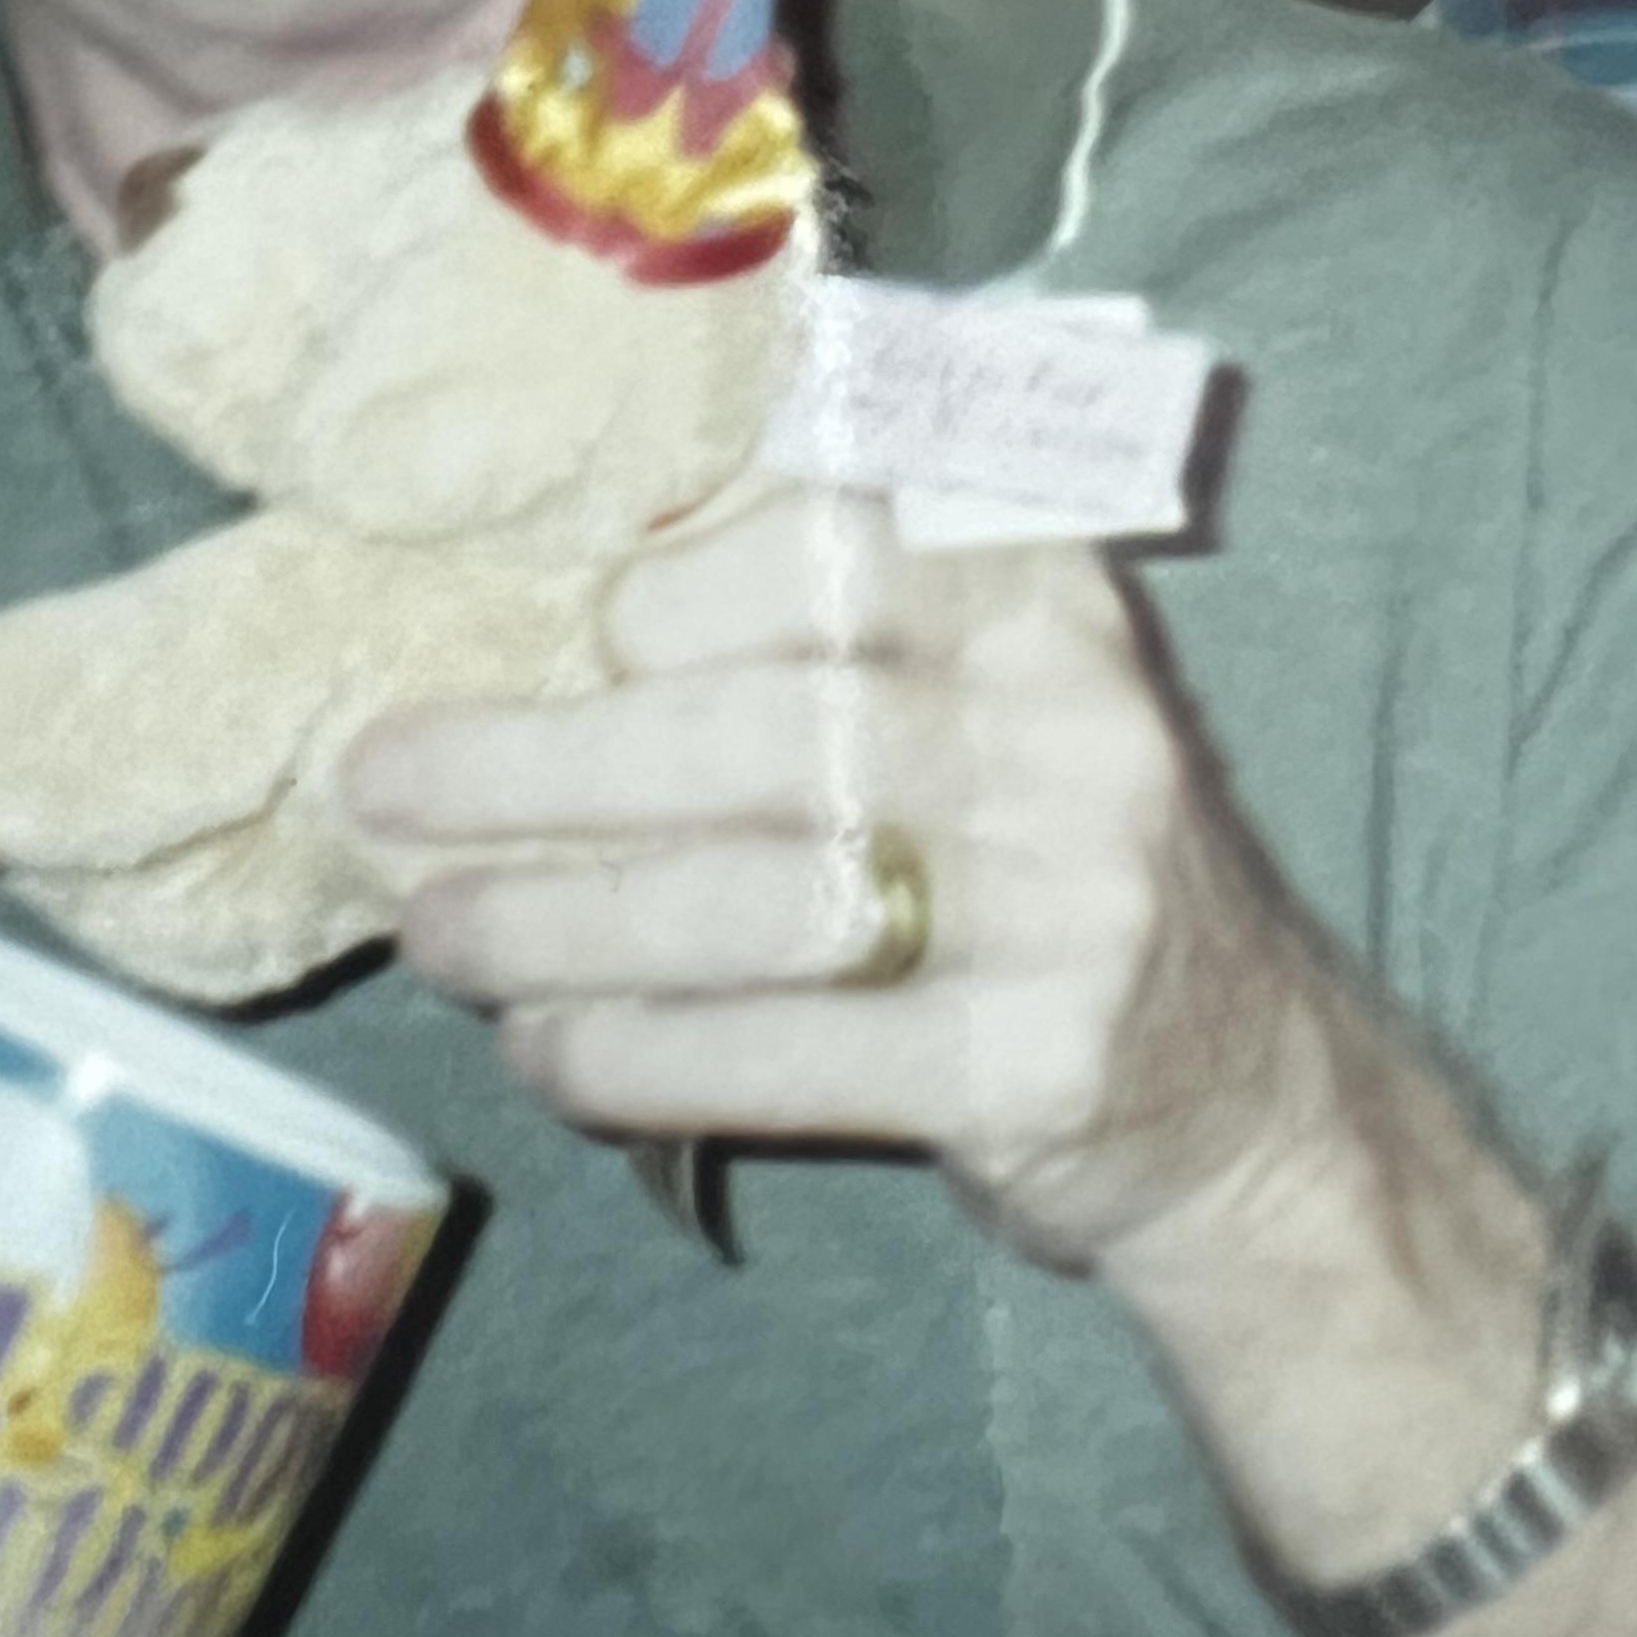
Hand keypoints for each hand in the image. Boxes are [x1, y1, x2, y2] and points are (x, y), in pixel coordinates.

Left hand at [347, 485, 1341, 1280]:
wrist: (1256, 1098)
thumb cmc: (1033, 858)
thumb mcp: (983, 680)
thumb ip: (813, 614)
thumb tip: (524, 622)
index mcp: (1036, 577)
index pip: (828, 538)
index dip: (664, 596)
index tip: (561, 640)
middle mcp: (1067, 712)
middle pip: (752, 729)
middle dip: (534, 767)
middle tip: (381, 790)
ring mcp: (1069, 892)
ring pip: (753, 897)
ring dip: (558, 922)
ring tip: (438, 932)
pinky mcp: (1041, 1060)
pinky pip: (791, 1051)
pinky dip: (641, 1056)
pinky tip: (549, 1056)